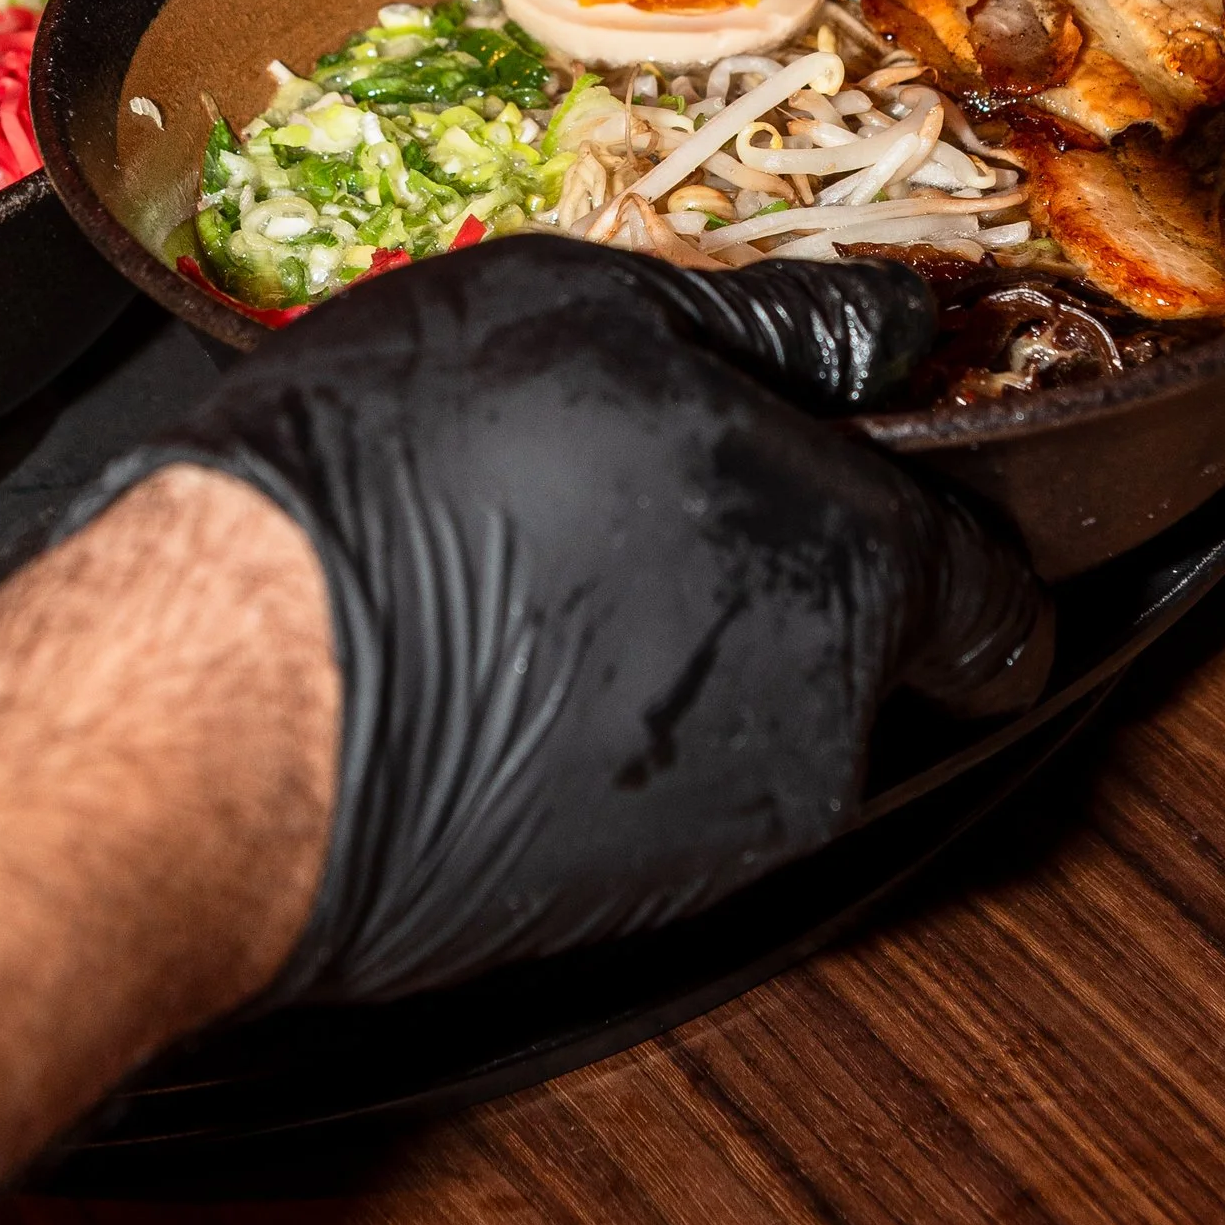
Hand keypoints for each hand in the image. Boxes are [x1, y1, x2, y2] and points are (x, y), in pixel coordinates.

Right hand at [172, 241, 1052, 1003]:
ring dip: (694, 644)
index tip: (904, 492)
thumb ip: (781, 329)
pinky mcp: (603, 909)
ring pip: (755, 720)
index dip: (961, 532)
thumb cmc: (411, 481)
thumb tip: (889, 329)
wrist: (229, 705)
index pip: (995, 593)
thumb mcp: (603, 315)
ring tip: (550, 551)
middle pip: (871, 650)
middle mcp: (817, 727)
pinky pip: (653, 795)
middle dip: (798, 572)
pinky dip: (608, 725)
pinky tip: (498, 645)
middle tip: (666, 480)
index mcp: (851, 569)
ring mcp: (711, 840)